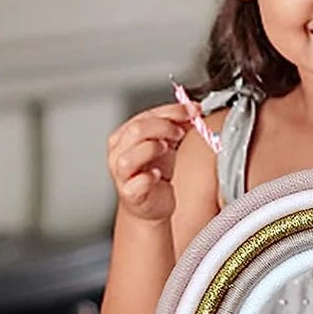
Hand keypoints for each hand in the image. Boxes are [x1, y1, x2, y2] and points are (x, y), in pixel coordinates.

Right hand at [106, 103, 193, 223]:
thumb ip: (178, 125)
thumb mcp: (167, 143)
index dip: (171, 111)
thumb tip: (193, 110)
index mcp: (125, 135)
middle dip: (163, 127)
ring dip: (152, 149)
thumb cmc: (155, 171)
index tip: (191, 111)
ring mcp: (122, 174)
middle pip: (136, 131)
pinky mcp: (130, 194)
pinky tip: (158, 175)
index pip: (145, 115)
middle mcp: (119, 152)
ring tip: (166, 149)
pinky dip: (148, 177)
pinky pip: (136, 184)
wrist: (153, 203)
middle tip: (179, 132)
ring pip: (129, 156)